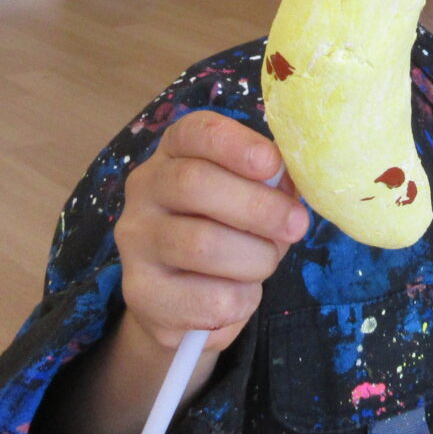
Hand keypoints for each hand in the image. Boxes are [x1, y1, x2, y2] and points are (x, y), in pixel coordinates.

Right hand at [115, 110, 307, 354]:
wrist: (181, 301)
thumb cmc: (227, 232)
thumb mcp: (248, 197)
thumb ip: (268, 185)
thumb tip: (292, 185)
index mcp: (174, 153)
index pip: (193, 132)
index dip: (235, 143)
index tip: (272, 163)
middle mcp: (145, 190)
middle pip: (194, 184)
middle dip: (259, 207)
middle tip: (296, 225)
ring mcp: (136, 242)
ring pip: (202, 244)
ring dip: (255, 257)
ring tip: (266, 262)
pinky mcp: (141, 293)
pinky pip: (207, 299)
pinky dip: (242, 299)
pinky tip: (240, 295)